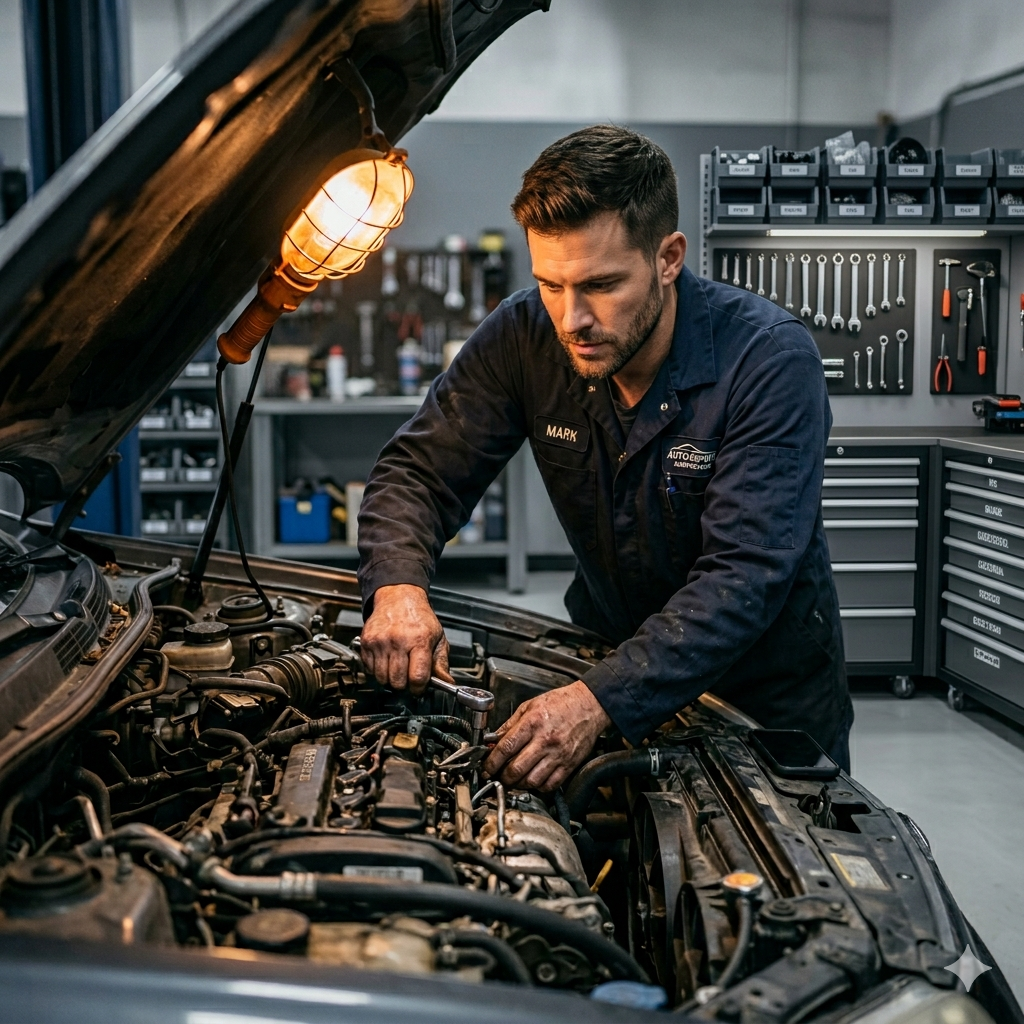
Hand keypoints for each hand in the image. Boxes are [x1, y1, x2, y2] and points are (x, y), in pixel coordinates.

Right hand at [360, 584, 451, 694]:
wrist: (398, 598)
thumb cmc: (419, 618)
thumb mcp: (437, 637)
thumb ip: (441, 662)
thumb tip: (446, 682)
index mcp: (420, 640)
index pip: (418, 676)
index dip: (419, 688)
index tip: (419, 688)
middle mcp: (398, 640)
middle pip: (398, 681)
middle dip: (404, 684)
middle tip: (408, 676)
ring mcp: (380, 641)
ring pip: (382, 678)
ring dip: (390, 678)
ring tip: (398, 667)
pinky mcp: (367, 642)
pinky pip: (370, 669)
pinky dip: (377, 670)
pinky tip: (386, 660)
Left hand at [483, 681, 610, 791]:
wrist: (589, 705)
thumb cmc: (561, 703)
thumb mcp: (530, 705)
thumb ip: (510, 724)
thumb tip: (493, 741)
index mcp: (532, 723)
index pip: (506, 748)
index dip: (491, 762)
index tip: (486, 768)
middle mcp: (545, 740)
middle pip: (516, 768)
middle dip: (502, 777)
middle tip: (497, 777)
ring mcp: (558, 754)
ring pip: (532, 780)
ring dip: (518, 784)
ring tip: (514, 780)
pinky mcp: (569, 764)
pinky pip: (550, 784)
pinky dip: (538, 787)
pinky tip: (533, 780)